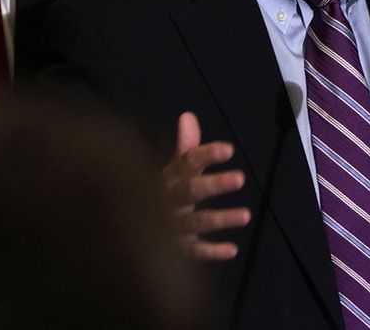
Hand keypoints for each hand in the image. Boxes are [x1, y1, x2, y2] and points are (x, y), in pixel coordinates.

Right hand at [162, 111, 251, 260]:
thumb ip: (186, 149)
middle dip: (213, 185)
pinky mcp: (175, 250)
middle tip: (241, 177)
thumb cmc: (161, 195)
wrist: (122, 232)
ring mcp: (169, 227)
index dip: (206, 155)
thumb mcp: (172, 171)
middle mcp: (166, 201)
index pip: (186, 163)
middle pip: (189, 191)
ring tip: (247, 215)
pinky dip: (211, 252)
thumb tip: (188, 116)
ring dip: (219, 219)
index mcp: (167, 177)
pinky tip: (232, 250)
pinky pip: (192, 252)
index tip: (229, 150)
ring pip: (194, 222)